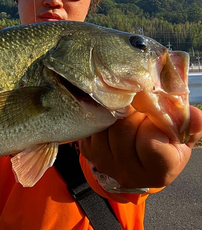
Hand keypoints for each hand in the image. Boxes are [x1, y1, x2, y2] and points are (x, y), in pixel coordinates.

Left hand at [79, 106, 201, 188]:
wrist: (138, 163)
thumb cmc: (164, 148)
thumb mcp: (182, 141)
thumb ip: (191, 127)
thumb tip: (195, 114)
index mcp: (158, 171)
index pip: (149, 141)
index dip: (152, 123)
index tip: (155, 117)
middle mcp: (128, 172)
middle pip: (123, 128)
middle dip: (132, 111)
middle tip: (138, 105)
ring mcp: (104, 163)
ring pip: (105, 124)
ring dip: (115, 110)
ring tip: (126, 108)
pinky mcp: (89, 151)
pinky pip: (92, 124)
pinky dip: (101, 114)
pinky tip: (111, 113)